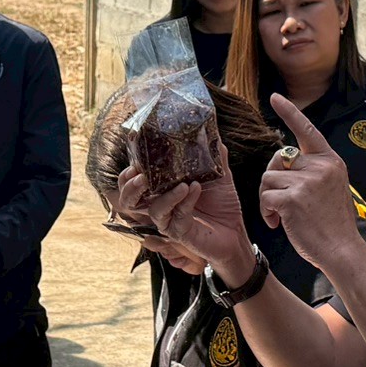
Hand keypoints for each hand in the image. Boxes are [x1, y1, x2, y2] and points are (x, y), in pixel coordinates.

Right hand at [114, 144, 255, 284]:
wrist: (235, 232)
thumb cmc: (222, 204)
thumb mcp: (218, 176)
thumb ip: (213, 157)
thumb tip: (213, 133)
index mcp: (161, 190)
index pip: (135, 181)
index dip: (129, 171)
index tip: (134, 159)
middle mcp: (160, 206)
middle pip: (130, 200)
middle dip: (130, 186)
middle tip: (141, 174)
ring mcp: (168, 221)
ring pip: (152, 210)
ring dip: (164, 195)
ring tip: (179, 184)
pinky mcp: (179, 233)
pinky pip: (177, 217)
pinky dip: (185, 201)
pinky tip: (195, 189)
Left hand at [260, 96, 364, 270]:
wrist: (342, 249)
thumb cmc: (333, 224)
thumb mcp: (332, 188)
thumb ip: (314, 171)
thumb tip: (286, 162)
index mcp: (331, 161)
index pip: (307, 130)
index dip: (289, 113)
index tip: (275, 97)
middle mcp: (320, 166)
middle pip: (277, 160)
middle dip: (271, 180)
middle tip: (278, 202)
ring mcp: (307, 181)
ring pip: (267, 179)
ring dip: (267, 199)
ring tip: (280, 216)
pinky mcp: (293, 198)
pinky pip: (265, 197)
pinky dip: (266, 212)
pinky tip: (277, 223)